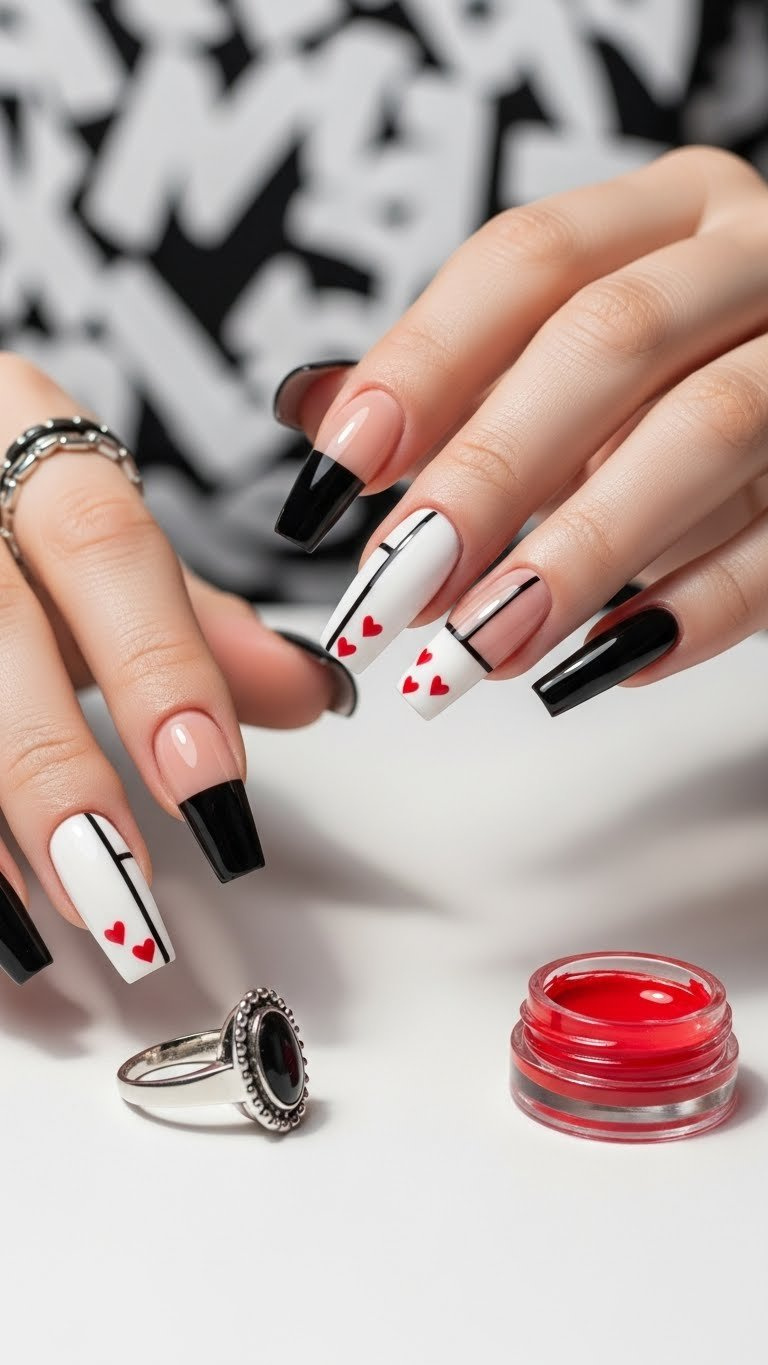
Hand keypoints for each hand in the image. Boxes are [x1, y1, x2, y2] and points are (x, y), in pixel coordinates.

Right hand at [0, 357, 353, 986]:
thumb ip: (191, 616)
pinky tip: (4, 900)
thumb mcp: (91, 534)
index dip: (159, 667)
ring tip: (70, 908)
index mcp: (25, 436)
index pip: (104, 544)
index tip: (211, 782)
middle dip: (58, 768)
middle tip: (123, 884)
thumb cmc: (3, 506)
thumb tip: (312, 691)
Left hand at [275, 147, 767, 718]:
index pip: (527, 258)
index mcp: (664, 212)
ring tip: (483, 649)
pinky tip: (601, 663)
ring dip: (580, 552)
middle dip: (488, 473)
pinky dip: (693, 609)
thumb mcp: (566, 354)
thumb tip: (312, 412)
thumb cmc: (674, 381)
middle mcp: (749, 261)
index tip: (335, 476)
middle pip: (610, 340)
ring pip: (706, 433)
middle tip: (399, 588)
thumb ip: (454, 377)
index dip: (422, 364)